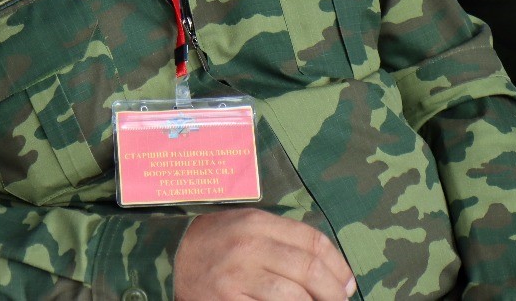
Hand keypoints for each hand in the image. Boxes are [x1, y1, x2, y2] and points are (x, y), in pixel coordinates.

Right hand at [174, 208, 356, 299]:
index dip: (338, 265)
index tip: (347, 282)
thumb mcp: (246, 224)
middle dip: (333, 291)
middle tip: (341, 300)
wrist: (168, 255)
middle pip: (309, 269)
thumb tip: (328, 266)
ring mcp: (236, 275)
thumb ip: (283, 237)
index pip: (313, 241)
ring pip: (294, 296)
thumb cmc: (214, 240)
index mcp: (258, 222)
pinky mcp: (226, 300)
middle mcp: (249, 246)